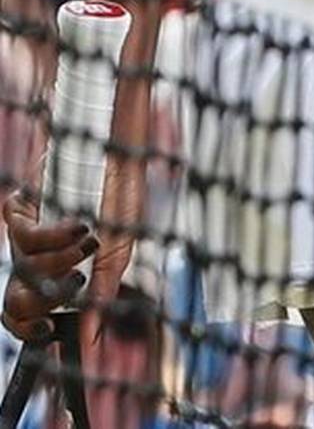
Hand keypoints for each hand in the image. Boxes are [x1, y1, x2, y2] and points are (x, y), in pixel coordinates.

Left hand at [2, 190, 117, 344]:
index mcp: (53, 275)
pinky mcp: (18, 210)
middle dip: (42, 300)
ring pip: (21, 270)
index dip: (27, 329)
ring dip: (59, 262)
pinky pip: (24, 238)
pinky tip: (79, 226)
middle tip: (74, 285)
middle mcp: (33, 260)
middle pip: (13, 301)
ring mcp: (23, 236)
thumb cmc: (120, 202)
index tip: (49, 331)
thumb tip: (90, 338)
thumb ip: (102, 294)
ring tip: (89, 243)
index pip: (24, 314)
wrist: (119, 156)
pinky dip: (55, 236)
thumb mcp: (117, 254)